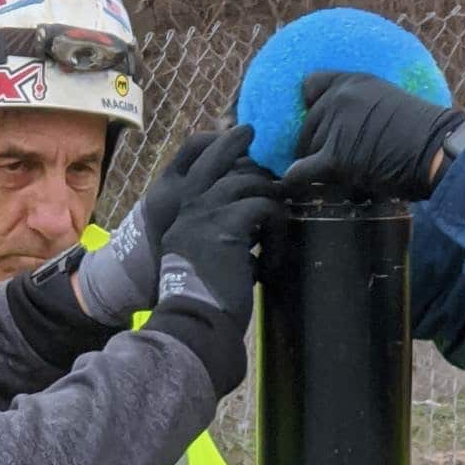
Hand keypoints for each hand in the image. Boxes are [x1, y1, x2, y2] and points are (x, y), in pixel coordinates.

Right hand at [151, 164, 284, 331]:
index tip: (249, 142)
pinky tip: (272, 262)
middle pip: (227, 161)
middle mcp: (191, 207)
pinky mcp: (228, 226)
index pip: (204, 166)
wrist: (192, 322)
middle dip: (258, 165)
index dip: (226, 149)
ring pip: (250, 181)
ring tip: (277, 231)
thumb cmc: (201, 302)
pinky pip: (265, 208)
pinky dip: (276, 233)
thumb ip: (222, 238)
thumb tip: (254, 231)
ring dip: (272, 202)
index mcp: (183, 215)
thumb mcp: (206, 262)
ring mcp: (207, 213)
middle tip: (281, 183)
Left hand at [282, 72, 464, 201]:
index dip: (310, 106)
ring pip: (308, 149)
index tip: (316, 121)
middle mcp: (339, 98)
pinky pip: (303, 170)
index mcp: (354, 81)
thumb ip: (363, 109)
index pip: (310, 86)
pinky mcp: (334, 156)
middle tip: (332, 160)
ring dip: (317, 164)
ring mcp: (335, 126)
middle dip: (316, 142)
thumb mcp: (390, 103)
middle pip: (308, 124)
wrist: (437, 151)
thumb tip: (342, 131)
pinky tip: (291, 185)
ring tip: (340, 175)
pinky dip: (296, 179)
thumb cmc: (424, 134)